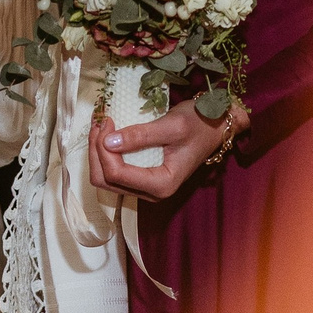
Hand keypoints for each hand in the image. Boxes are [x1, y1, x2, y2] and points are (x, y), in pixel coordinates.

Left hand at [90, 99, 248, 199]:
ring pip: (106, 178)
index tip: (106, 120)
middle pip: (106, 180)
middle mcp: (151, 192)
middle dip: (96, 151)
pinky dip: (105, 154)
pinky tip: (107, 134)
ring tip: (101, 125)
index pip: (117, 174)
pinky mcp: (142, 177)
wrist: (216, 126)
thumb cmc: (199, 124)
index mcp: (161, 184)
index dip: (103, 149)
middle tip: (100, 121)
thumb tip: (108, 141)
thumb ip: (141, 136)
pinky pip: (115, 172)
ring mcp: (145, 187)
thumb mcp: (172, 126)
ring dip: (98, 152)